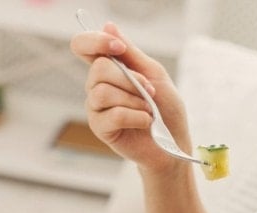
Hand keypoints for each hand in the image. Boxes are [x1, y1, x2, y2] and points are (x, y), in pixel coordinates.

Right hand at [69, 23, 190, 172]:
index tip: (119, 48)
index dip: (95, 41)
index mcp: (109, 69)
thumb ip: (131, 53)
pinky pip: (113, 115)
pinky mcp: (101, 129)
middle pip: (98, 69)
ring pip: (102, 92)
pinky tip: (146, 122)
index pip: (83, 46)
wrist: (174, 143)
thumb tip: (108, 25)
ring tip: (149, 110)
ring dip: (134, 100)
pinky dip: (136, 116)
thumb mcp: (153, 74)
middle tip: (149, 92)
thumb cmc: (166, 109)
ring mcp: (97, 108)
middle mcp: (97, 86)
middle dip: (130, 79)